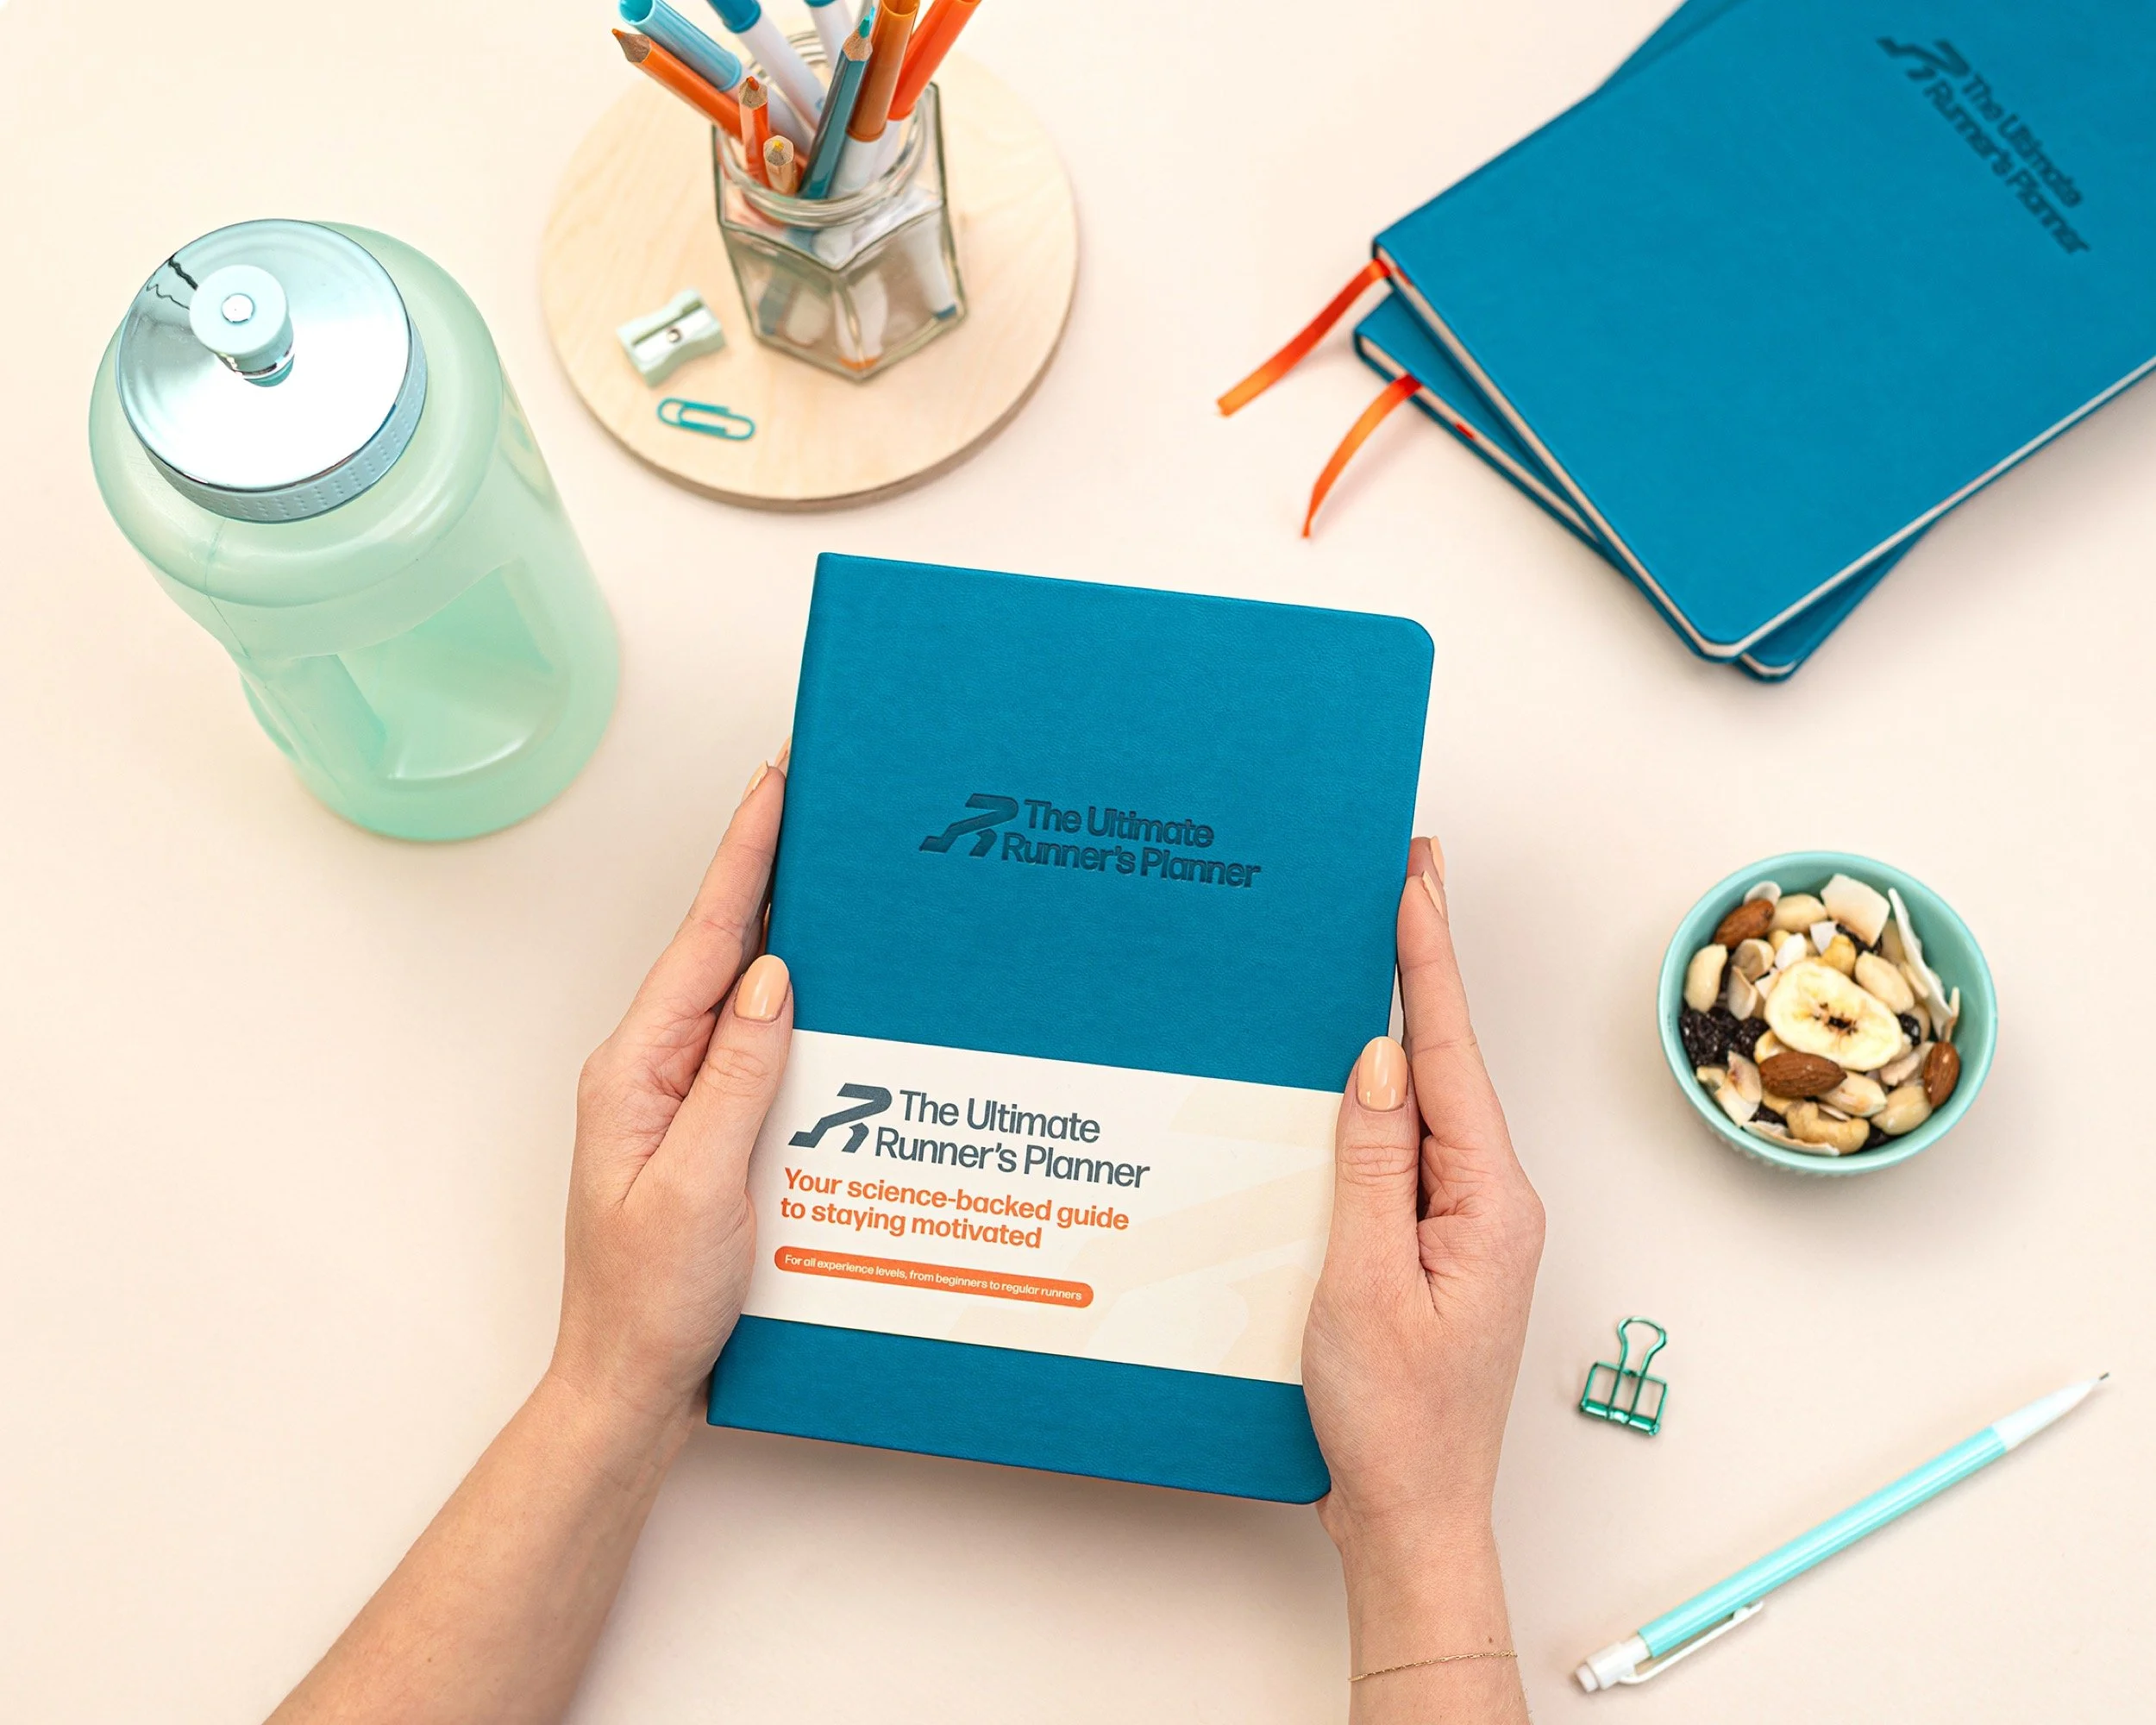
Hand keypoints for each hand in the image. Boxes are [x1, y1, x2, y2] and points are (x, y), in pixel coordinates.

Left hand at [550, 754, 794, 1427]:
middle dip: (768, 870)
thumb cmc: (650, 1302)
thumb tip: (768, 977)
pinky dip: (791, 1006)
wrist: (628, 1384)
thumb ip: (735, 1078)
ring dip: (782, 930)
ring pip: (738, 994)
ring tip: (832, 871)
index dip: (744, 856)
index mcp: (637, 1069)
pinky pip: (751, 1047)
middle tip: (817, 801)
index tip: (776, 784)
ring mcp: (675, 1099)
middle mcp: (651, 1070)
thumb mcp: (701, 1187)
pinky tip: (826, 991)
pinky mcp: (704, 1130)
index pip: (704, 941)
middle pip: (718, 948)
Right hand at [1302, 837, 1543, 1712]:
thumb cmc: (1394, 1421)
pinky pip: (1409, 1152)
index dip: (1429, 959)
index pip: (1450, 1054)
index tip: (1416, 881)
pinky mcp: (1440, 1246)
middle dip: (1423, 969)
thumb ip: (1372, 1165)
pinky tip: (1352, 1080)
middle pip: (1450, 1063)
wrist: (1414, 1517)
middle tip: (1404, 880)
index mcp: (1488, 1201)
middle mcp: (1492, 1201)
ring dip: (1402, 1030)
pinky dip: (1381, 1104)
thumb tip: (1382, 1059)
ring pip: (1429, 1105)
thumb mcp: (1365, 1284)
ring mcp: (1469, 1223)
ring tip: (1375, 951)